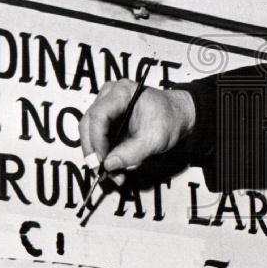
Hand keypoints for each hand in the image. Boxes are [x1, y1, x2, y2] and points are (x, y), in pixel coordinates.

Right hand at [79, 79, 194, 171]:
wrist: (178, 116)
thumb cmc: (169, 121)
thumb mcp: (155, 140)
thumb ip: (131, 153)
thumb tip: (108, 165)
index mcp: (122, 93)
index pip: (99, 116)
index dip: (96, 140)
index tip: (103, 162)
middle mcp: (109, 95)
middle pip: (88, 124)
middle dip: (93, 151)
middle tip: (101, 172)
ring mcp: (105, 105)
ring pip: (89, 132)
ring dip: (97, 155)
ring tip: (111, 174)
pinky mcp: (106, 117)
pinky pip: (96, 136)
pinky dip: (102, 153)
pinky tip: (113, 167)